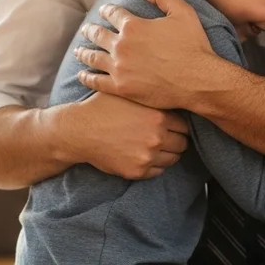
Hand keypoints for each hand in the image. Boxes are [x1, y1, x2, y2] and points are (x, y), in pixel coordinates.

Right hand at [48, 92, 189, 179]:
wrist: (79, 131)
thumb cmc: (103, 108)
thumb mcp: (129, 94)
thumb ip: (151, 96)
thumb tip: (173, 93)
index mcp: (158, 116)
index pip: (185, 125)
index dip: (179, 125)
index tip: (172, 126)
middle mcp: (157, 136)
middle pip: (183, 143)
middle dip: (176, 140)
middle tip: (167, 138)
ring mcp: (148, 155)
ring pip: (173, 159)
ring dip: (167, 154)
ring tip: (155, 147)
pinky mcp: (138, 171)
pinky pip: (158, 171)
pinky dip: (155, 165)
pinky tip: (145, 156)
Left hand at [76, 0, 217, 108]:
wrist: (198, 80)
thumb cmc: (193, 46)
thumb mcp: (183, 13)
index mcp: (133, 26)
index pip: (113, 14)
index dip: (107, 11)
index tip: (104, 11)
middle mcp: (121, 45)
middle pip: (98, 35)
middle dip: (90, 30)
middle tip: (85, 29)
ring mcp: (119, 68)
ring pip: (93, 57)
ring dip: (83, 52)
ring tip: (78, 51)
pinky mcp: (121, 88)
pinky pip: (97, 81)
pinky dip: (87, 77)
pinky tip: (82, 75)